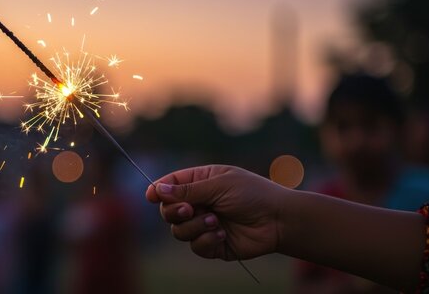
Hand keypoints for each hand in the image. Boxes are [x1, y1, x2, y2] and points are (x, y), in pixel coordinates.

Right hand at [146, 165, 288, 259]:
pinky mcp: (212, 244)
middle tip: (190, 209)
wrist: (277, 220)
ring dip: (194, 226)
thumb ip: (188, 190)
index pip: (170, 185)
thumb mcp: (219, 185)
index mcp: (201, 182)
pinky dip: (206, 240)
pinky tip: (222, 234)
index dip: (158, 190)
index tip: (151, 196)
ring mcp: (204, 224)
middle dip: (175, 211)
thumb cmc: (253, 194)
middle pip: (169, 210)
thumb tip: (158, 190)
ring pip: (178, 230)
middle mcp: (199, 203)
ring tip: (215, 221)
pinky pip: (195, 246)